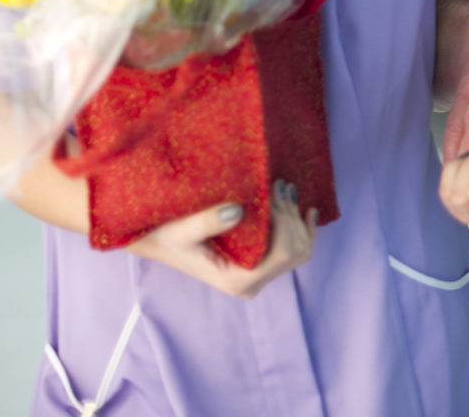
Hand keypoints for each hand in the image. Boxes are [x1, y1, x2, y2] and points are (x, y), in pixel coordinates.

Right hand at [128, 180, 316, 298]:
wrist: (160, 240)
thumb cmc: (167, 235)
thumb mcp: (180, 229)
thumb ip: (206, 222)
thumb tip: (237, 212)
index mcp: (237, 281)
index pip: (283, 253)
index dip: (285, 221)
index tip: (270, 193)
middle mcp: (252, 283)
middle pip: (297, 251)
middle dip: (292, 216)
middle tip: (278, 185)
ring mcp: (259, 275)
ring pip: (300, 248)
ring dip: (296, 217)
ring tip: (283, 190)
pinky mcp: (261, 264)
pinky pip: (296, 250)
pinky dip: (303, 228)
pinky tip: (308, 211)